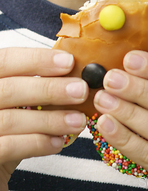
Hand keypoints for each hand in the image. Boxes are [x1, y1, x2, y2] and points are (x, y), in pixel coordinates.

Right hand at [0, 48, 88, 189]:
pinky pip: (9, 147)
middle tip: (81, 91)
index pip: (6, 59)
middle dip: (49, 88)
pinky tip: (58, 142)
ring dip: (51, 119)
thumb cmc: (8, 131)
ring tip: (78, 120)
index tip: (69, 61)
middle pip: (10, 88)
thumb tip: (76, 76)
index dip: (37, 59)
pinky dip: (37, 143)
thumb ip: (37, 89)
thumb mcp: (19, 104)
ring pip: (11, 118)